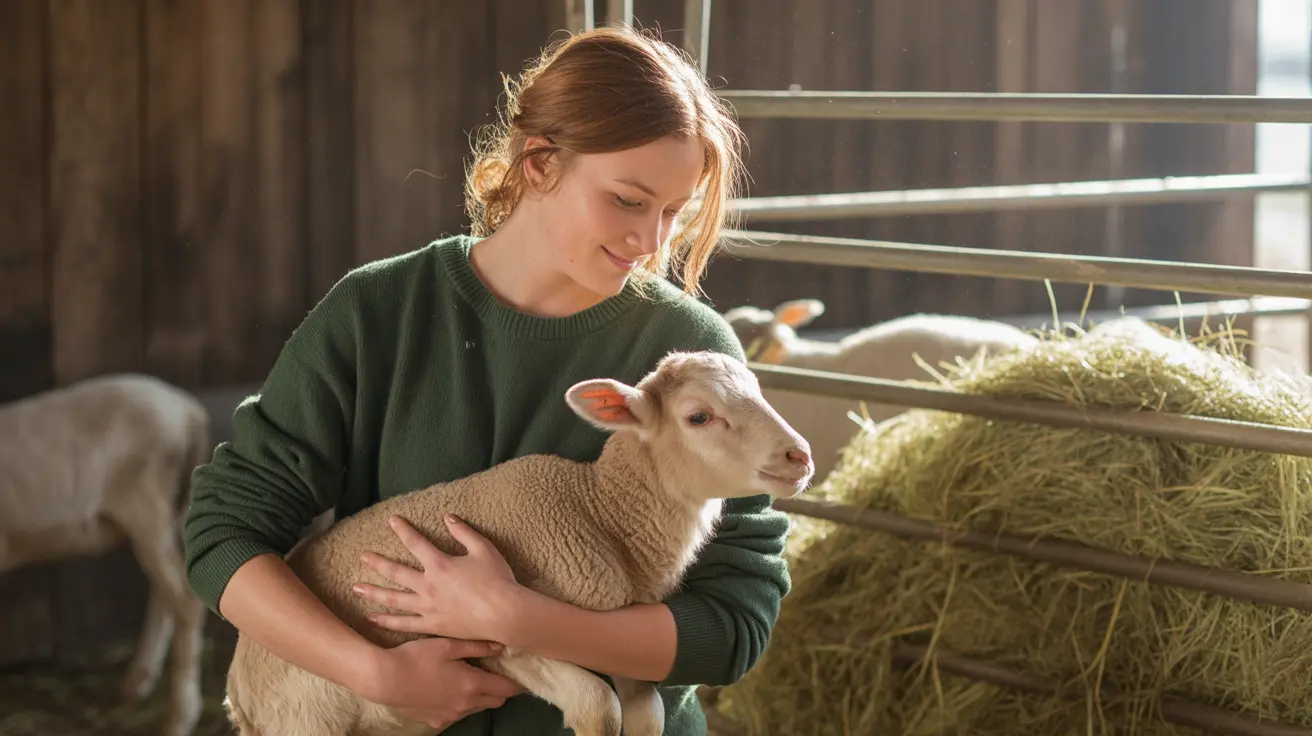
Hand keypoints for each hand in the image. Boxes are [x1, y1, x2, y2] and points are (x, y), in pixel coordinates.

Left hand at [353, 514, 522, 642]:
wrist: (504, 614)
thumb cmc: (498, 580)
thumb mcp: (484, 549)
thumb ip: (464, 532)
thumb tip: (448, 518)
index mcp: (440, 564)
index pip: (415, 543)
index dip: (402, 530)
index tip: (391, 521)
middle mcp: (428, 586)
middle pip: (396, 572)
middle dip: (377, 562)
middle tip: (362, 556)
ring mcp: (427, 608)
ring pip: (394, 599)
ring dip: (374, 592)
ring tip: (356, 588)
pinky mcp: (432, 626)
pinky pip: (404, 624)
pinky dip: (387, 621)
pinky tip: (373, 618)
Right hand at [362, 637, 524, 729]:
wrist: (383, 679)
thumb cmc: (417, 657)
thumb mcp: (448, 645)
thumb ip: (476, 646)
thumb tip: (501, 646)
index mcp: (472, 685)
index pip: (506, 690)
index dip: (517, 684)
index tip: (522, 677)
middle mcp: (465, 705)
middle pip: (495, 701)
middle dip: (500, 690)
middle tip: (496, 674)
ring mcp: (449, 716)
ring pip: (476, 708)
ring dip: (480, 696)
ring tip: (472, 679)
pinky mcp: (434, 721)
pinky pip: (457, 714)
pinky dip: (460, 703)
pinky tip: (449, 689)